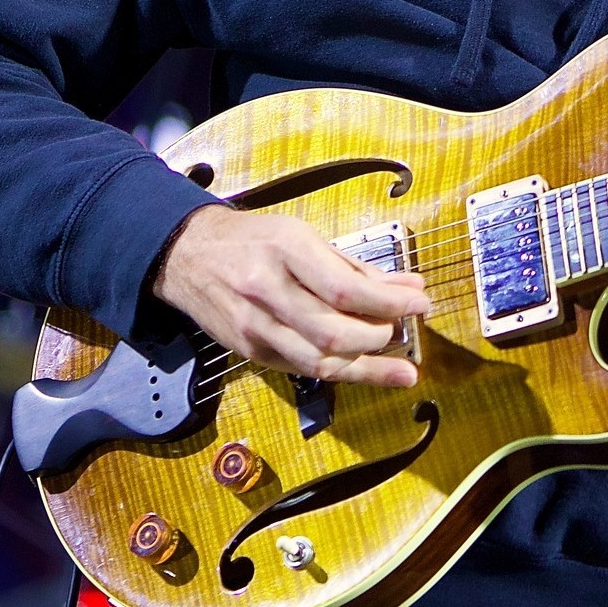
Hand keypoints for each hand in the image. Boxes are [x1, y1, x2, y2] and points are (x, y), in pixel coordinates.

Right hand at [153, 204, 430, 386]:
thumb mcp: (304, 236)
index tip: (420, 303)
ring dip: (367, 367)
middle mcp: (267, 291)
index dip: (390, 303)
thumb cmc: (253, 239)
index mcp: (286, 251)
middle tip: (404, 328)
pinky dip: (339, 371)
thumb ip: (355, 266)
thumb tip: (407, 286)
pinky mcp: (250, 351)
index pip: (346, 289)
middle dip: (380, 337)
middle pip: (334, 332)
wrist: (187, 255)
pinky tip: (365, 368)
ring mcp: (255, 327)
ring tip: (399, 366)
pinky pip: (303, 369)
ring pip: (319, 362)